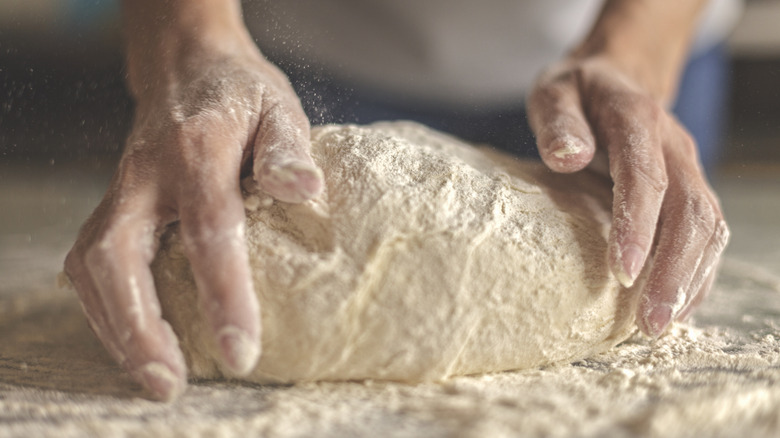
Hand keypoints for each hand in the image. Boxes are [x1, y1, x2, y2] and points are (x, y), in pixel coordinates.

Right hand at [64, 42, 322, 399]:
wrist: (186, 66)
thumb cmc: (241, 94)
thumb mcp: (277, 107)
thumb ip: (287, 149)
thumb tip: (304, 193)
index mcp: (197, 149)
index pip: (208, 228)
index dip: (223, 293)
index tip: (240, 350)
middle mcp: (146, 174)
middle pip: (120, 256)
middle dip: (140, 327)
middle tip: (170, 383)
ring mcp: (120, 190)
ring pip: (93, 265)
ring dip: (117, 327)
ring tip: (154, 377)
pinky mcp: (112, 205)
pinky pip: (91, 262)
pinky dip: (106, 308)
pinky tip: (132, 341)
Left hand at [528, 56, 728, 336]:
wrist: (616, 78)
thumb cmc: (577, 93)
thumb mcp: (554, 92)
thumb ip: (558, 120)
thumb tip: (569, 158)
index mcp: (638, 120)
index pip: (646, 178)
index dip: (638, 227)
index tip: (620, 273)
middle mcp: (674, 146)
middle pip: (691, 211)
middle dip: (673, 271)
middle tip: (648, 323)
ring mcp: (688, 168)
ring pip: (708, 227)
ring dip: (689, 280)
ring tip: (658, 326)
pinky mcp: (689, 189)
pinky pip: (706, 235)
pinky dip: (696, 273)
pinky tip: (675, 307)